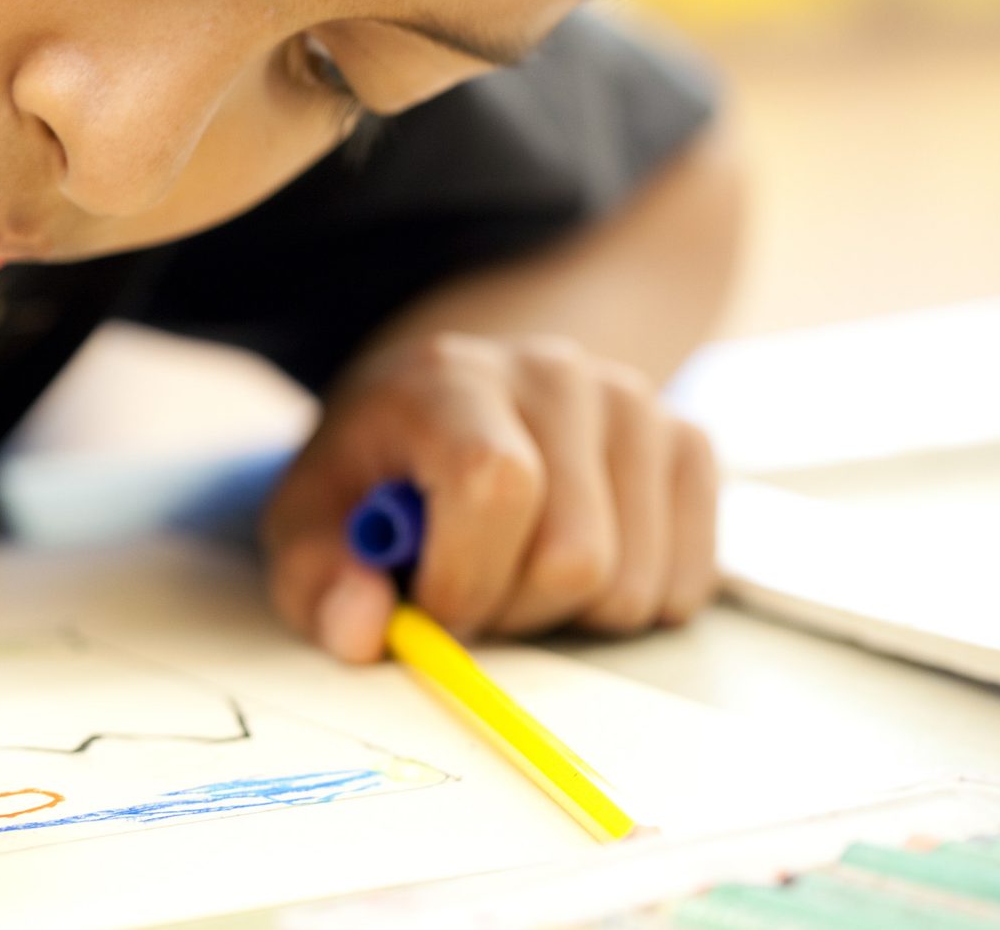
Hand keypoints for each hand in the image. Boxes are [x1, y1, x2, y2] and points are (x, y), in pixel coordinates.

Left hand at [259, 333, 717, 661]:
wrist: (454, 399)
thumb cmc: (379, 470)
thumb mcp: (311, 517)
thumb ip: (316, 577)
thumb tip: (363, 627)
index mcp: (452, 378)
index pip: (494, 486)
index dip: (465, 578)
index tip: (430, 605)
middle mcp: (556, 372)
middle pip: (576, 555)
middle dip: (513, 608)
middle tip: (472, 583)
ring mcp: (634, 402)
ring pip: (635, 582)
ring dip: (570, 612)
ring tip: (519, 564)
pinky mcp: (688, 442)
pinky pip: (687, 583)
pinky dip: (631, 602)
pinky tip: (577, 555)